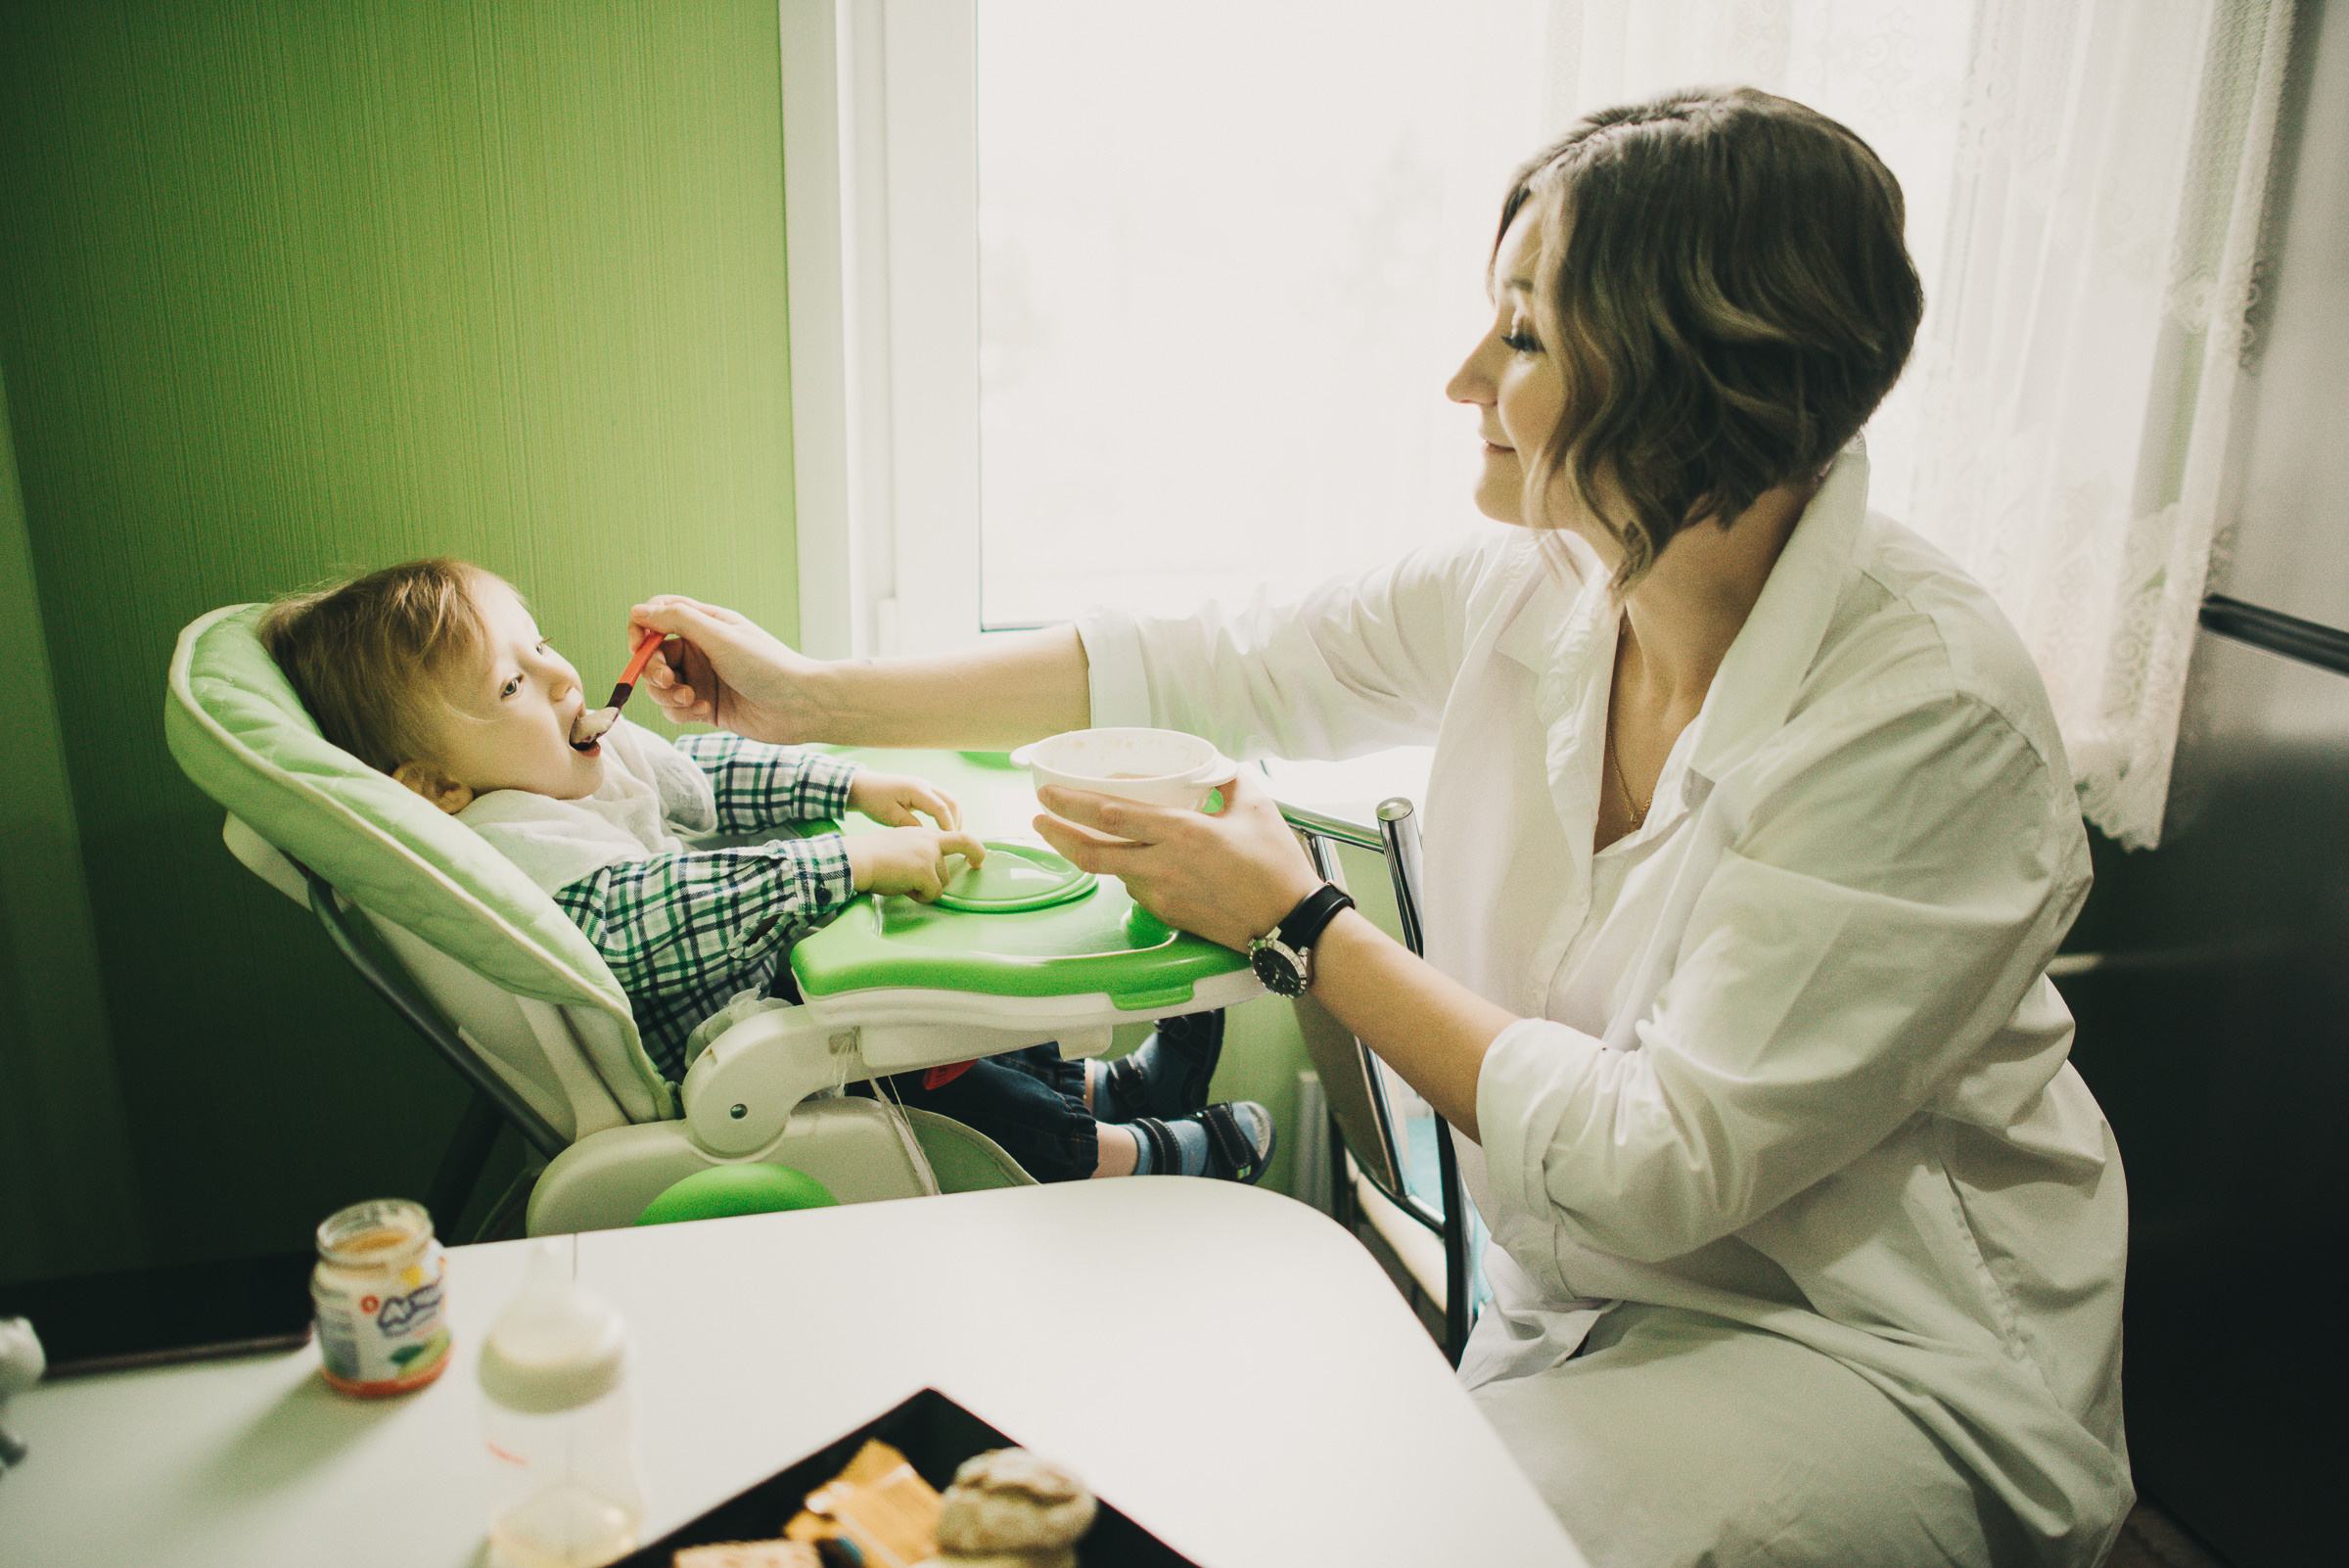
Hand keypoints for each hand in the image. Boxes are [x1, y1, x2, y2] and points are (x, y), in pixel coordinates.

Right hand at [627, 596, 825, 742]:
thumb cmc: (767, 666)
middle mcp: (700, 649)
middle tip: (671, 681)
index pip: (657, 616)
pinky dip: (681, 712)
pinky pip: (674, 709)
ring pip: (660, 686)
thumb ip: (678, 620)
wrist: (801, 707)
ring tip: (692, 700)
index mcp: (705, 624)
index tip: (638, 647)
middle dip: (654, 670)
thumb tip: (638, 611)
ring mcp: (702, 678)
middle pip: (653, 656)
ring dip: (668, 695)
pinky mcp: (705, 706)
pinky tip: (704, 711)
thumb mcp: (720, 637)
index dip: (641, 630)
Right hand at [846, 826, 988, 901]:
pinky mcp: (924, 871)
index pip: (962, 837)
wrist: (858, 858)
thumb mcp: (903, 844)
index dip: (975, 849)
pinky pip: (932, 894)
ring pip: (940, 884)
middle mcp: (931, 842)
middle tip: (940, 873)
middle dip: (942, 877)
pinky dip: (920, 897)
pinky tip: (902, 888)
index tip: (977, 860)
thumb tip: (934, 872)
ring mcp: (929, 856)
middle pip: (950, 868)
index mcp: (926, 834)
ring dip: (924, 889)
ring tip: (901, 881)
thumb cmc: (874, 856)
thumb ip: (921, 851)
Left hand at [847, 770, 962, 831]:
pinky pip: (944, 800)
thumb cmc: (873, 801)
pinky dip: (949, 813)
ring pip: (951, 799)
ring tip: (951, 836)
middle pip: (952, 801)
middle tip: (953, 841)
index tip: (949, 843)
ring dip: (955, 816)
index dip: (948, 826)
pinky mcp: (925, 790)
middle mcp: (925, 785)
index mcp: (916, 790)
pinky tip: (944, 827)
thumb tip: (928, 836)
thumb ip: (909, 824)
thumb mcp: (888, 815)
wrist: (865, 787)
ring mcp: (926, 786)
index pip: (941, 808)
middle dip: (956, 821)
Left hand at [1030, 769, 1322, 950]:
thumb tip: (1210, 766)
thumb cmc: (1277, 866)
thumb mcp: (1256, 806)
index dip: (1072, 803)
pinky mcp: (1168, 915)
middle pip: (1091, 851)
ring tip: (1076, 833)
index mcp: (1182, 833)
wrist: (1290, 923)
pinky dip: (1125, 871)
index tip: (1048, 792)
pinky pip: (1135, 888)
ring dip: (1090, 852)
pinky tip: (1129, 859)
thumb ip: (1227, 779)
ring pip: (1111, 871)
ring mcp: (1162, 895)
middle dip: (1057, 833)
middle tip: (1038, 817)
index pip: (1111, 814)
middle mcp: (1163, 866)